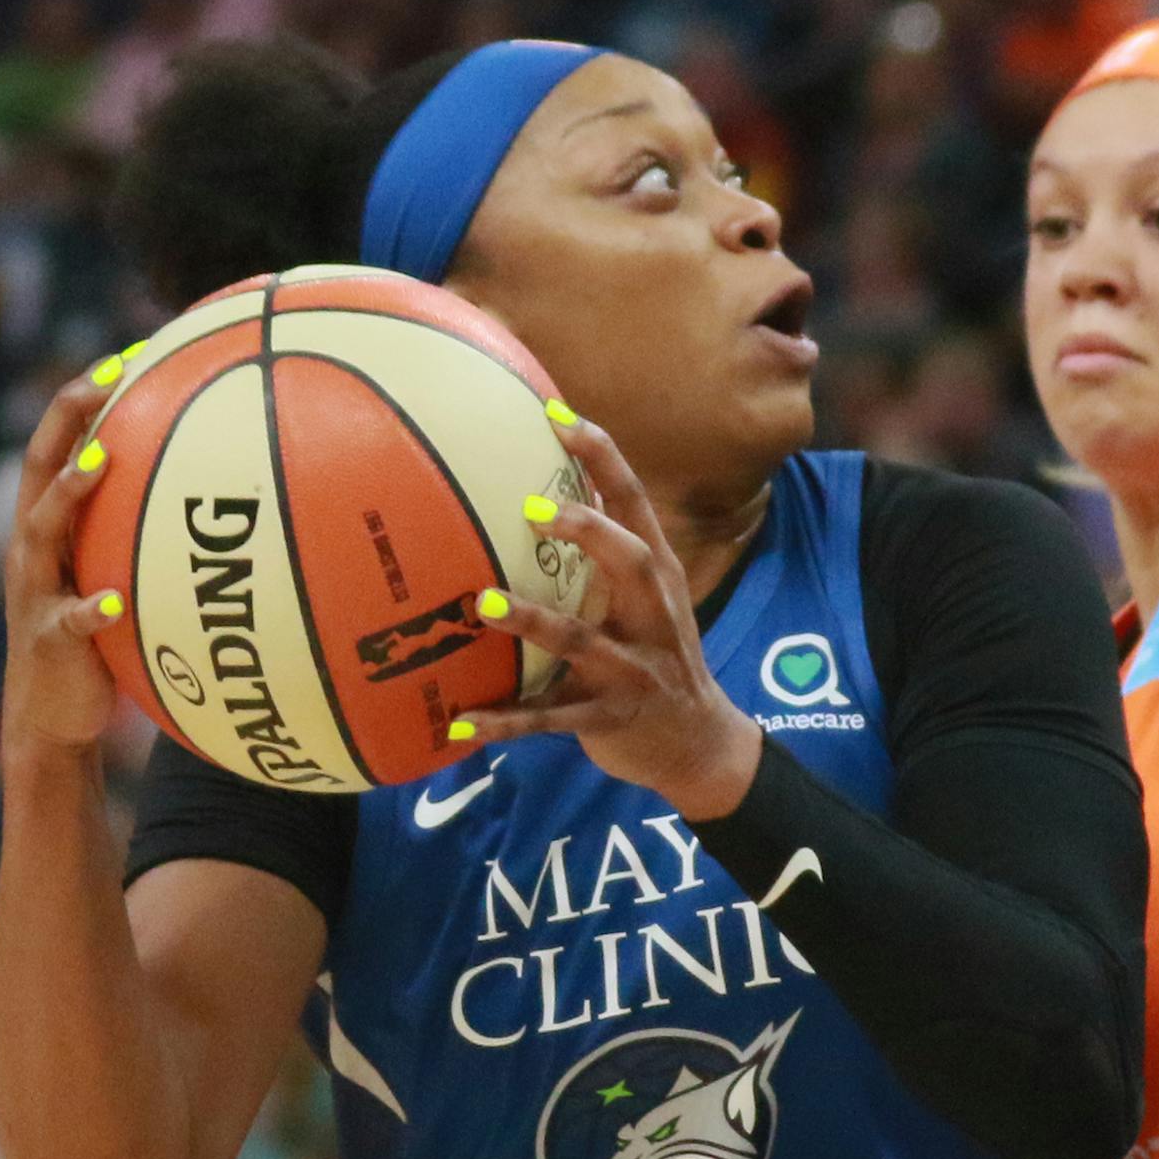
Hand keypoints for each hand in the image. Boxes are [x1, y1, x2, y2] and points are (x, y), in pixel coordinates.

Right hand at [1, 366, 125, 758]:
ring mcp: (35, 593)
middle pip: (39, 468)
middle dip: (67, 419)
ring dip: (68, 493)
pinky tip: (113, 602)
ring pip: (42, 531)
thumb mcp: (118, 586)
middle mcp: (32, 551)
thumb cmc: (100, 648)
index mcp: (48, 532)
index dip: (79, 403)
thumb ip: (144, 548)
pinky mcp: (49, 642)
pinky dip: (90, 610)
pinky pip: (70, 622)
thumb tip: (220, 518)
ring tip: (98, 462)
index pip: (56, 451)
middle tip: (101, 379)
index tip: (120, 358)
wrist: (53, 718)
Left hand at [450, 414, 761, 822]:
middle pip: (632, 561)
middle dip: (588, 531)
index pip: (636, 503)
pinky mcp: (610, 718)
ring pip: (584, 643)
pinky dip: (508, 722)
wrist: (698, 744)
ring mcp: (634, 670)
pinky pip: (553, 720)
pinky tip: (460, 721)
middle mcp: (653, 616)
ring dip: (535, 621)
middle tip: (531, 507)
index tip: (557, 413)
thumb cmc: (656, 657)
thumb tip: (547, 483)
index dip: (602, 456)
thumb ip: (608, 552)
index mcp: (658, 578)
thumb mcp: (648, 599)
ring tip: (486, 602)